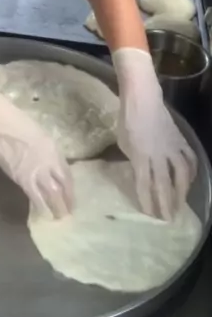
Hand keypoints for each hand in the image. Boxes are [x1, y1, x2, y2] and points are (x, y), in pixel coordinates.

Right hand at [0, 81, 72, 216]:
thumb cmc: (15, 121)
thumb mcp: (39, 135)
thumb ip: (45, 151)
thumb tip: (46, 165)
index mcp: (54, 149)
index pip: (67, 174)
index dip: (70, 188)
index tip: (71, 197)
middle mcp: (49, 161)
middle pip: (62, 186)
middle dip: (66, 201)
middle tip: (68, 213)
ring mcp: (36, 170)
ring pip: (51, 195)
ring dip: (56, 208)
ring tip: (58, 218)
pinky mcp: (22, 178)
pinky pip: (35, 196)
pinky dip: (40, 206)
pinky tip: (43, 214)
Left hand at [113, 47, 196, 218]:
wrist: (142, 97)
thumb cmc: (127, 119)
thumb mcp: (123, 143)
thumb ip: (132, 160)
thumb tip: (140, 173)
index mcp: (141, 155)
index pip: (145, 184)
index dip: (148, 201)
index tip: (150, 215)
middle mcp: (158, 154)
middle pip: (165, 183)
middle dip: (167, 203)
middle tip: (169, 219)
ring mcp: (172, 146)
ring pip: (182, 174)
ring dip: (182, 192)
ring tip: (181, 205)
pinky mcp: (180, 139)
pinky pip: (190, 158)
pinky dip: (192, 171)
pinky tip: (190, 180)